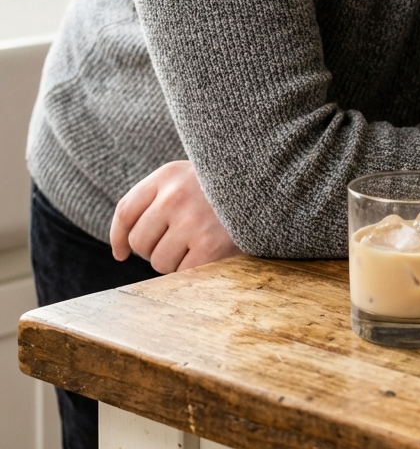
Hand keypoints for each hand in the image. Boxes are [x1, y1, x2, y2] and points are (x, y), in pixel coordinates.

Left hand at [110, 160, 239, 273]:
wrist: (271, 186)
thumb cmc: (225, 189)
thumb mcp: (190, 177)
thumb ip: (158, 199)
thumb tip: (123, 249)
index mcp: (167, 175)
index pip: (125, 211)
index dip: (119, 237)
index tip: (122, 253)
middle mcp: (174, 196)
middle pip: (139, 241)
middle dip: (154, 249)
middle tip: (179, 243)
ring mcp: (191, 222)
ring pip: (158, 262)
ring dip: (175, 261)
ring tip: (199, 244)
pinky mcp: (210, 246)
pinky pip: (181, 273)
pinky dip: (193, 270)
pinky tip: (209, 255)